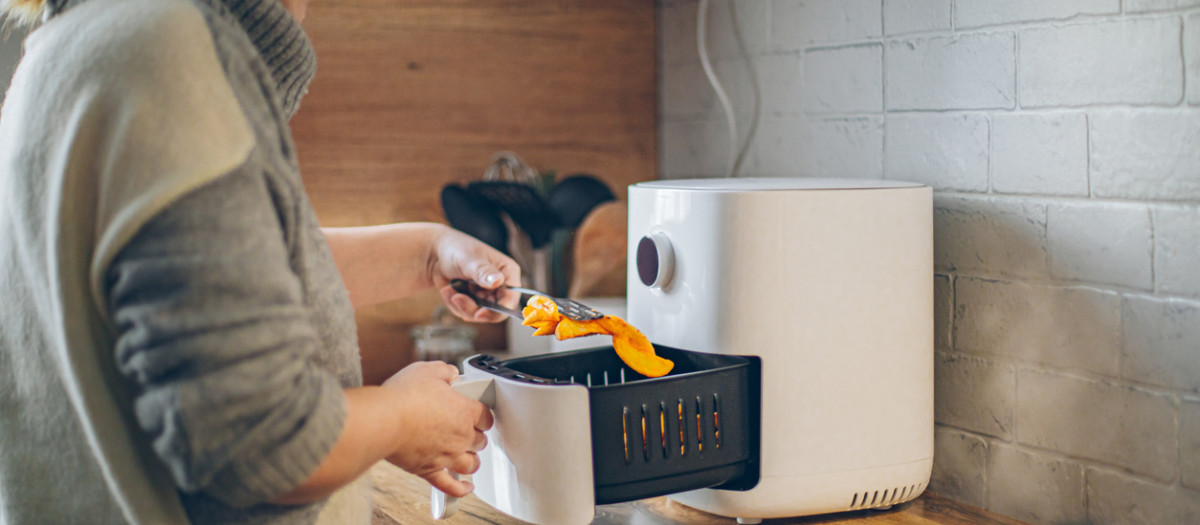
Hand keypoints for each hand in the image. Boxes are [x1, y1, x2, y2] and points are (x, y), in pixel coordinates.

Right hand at [380, 361, 493, 497]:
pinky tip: (466, 488)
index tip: (477, 414)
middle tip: (468, 432)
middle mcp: (460, 437)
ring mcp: (446, 456)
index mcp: (465, 411)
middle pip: (480, 441)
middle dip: (476, 437)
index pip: (486, 417)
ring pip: (470, 465)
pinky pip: (451, 487)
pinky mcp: (429, 471)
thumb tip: (451, 374)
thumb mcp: (426, 371)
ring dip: (472, 461)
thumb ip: (443, 372)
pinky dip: (461, 490)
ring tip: (468, 457)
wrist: (383, 422)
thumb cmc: (403, 397)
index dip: (482, 415)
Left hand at [431, 227, 521, 321]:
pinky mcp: (475, 300)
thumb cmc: (455, 249)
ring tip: (448, 289)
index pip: (510, 299)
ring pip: (479, 314)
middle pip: (494, 311)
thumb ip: (483, 271)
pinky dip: (454, 305)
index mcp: (507, 272)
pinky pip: (467, 313)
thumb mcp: (468, 260)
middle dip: (471, 308)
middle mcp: (500, 285)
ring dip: (460, 305)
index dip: (497, 311)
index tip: (478, 314)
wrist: (436, 253)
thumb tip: (498, 281)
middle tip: (455, 298)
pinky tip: (448, 290)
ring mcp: (487, 294)